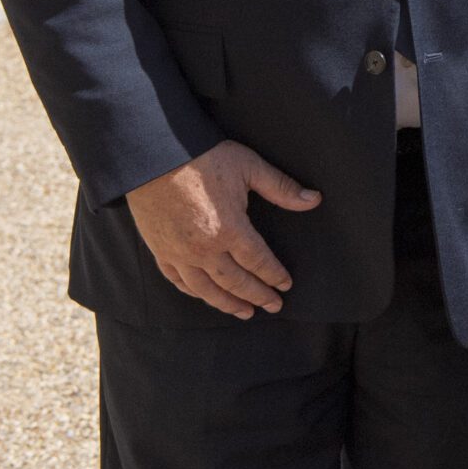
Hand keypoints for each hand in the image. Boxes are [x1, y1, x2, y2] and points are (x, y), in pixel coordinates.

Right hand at [124, 140, 321, 318]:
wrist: (153, 155)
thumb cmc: (203, 158)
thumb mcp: (249, 167)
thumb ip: (281, 188)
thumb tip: (314, 200)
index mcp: (230, 229)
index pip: (258, 261)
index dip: (274, 275)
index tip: (286, 285)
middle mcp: (204, 248)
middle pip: (235, 281)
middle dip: (257, 295)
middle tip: (274, 306)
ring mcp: (178, 252)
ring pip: (206, 289)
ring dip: (227, 303)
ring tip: (245, 312)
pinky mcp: (159, 249)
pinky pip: (178, 280)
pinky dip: (194, 292)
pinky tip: (205, 296)